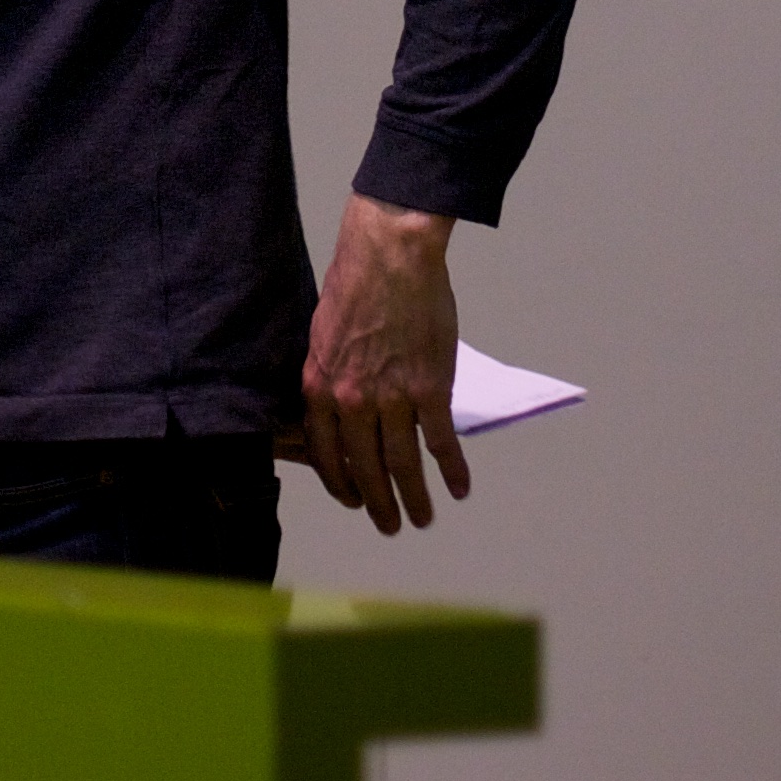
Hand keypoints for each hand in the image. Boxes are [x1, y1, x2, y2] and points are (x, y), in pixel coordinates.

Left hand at [296, 194, 469, 534]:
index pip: (326, 454)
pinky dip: (453, 470)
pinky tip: (459, 488)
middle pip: (365, 468)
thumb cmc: (354, 284)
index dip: (340, 484)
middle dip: (378, 504)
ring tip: (423, 519)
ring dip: (415, 498)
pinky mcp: (429, 390)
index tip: (353, 501)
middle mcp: (352, 401)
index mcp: (320, 386)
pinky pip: (442, 442)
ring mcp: (391, 398)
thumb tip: (340, 408)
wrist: (388, 255)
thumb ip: (331, 376)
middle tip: (390, 525)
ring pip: (402, 465)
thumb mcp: (323, 334)